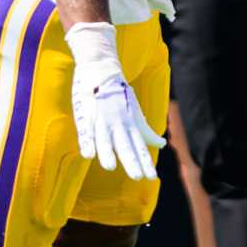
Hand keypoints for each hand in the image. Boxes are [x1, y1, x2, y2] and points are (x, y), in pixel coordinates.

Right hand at [63, 22, 163, 181]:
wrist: (101, 68)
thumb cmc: (119, 94)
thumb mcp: (135, 113)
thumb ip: (146, 131)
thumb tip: (161, 145)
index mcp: (130, 124)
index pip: (139, 147)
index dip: (145, 162)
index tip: (152, 177)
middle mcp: (117, 123)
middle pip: (124, 145)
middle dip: (130, 161)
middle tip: (138, 177)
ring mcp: (101, 119)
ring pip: (104, 139)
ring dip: (107, 152)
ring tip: (110, 167)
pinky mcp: (85, 114)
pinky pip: (85, 131)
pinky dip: (87, 142)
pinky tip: (87, 154)